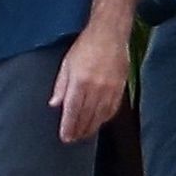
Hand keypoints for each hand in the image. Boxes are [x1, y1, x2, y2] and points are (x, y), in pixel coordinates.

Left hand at [49, 25, 127, 142]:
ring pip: (100, 115)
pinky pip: (112, 109)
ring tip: (84, 135)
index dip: (68, 126)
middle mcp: (95, 88)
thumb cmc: (85, 47)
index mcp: (79, 81)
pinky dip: (105, 118)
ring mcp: (110, 89)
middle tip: (73, 139)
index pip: (72, 110)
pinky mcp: (120, 88)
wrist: (109, 35)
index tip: (65, 137)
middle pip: (86, 116)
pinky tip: (99, 123)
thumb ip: (61, 86)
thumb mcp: (66, 64)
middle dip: (79, 130)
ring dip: (92, 127)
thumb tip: (54, 104)